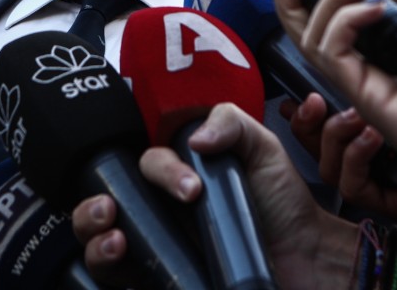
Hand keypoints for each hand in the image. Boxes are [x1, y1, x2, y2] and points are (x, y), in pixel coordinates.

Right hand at [72, 103, 358, 289]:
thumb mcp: (262, 148)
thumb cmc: (282, 203)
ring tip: (113, 240)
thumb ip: (231, 122)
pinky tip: (119, 258)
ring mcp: (158, 246)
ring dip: (91, 236)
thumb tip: (196, 140)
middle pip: (104, 202)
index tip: (192, 189)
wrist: (305, 258)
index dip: (160, 170)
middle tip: (111, 211)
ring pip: (98, 241)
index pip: (146, 164)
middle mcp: (160, 209)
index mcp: (178, 175)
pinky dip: (104, 266)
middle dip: (93, 206)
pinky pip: (115, 277)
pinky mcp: (162, 277)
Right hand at [272, 0, 396, 289]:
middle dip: (290, 3)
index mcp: (393, 62)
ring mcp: (365, 87)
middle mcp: (372, 75)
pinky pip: (332, 54)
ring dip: (329, 4)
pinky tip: (374, 9)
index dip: (317, 4)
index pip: (339, 33)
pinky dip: (344, 23)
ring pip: (314, 42)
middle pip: (311, 37)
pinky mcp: (364, 97)